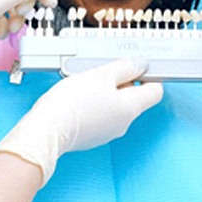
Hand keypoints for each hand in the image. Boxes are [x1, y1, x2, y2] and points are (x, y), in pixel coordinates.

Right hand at [0, 58, 162, 186]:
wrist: (47, 129)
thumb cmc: (71, 103)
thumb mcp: (99, 75)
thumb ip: (123, 68)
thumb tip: (140, 65)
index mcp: (130, 108)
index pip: (155, 91)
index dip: (147, 75)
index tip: (134, 67)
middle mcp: (123, 123)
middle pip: (132, 98)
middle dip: (118, 82)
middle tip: (100, 73)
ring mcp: (107, 132)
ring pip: (113, 107)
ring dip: (103, 93)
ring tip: (82, 85)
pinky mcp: (91, 136)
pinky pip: (98, 116)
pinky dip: (91, 106)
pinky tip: (75, 99)